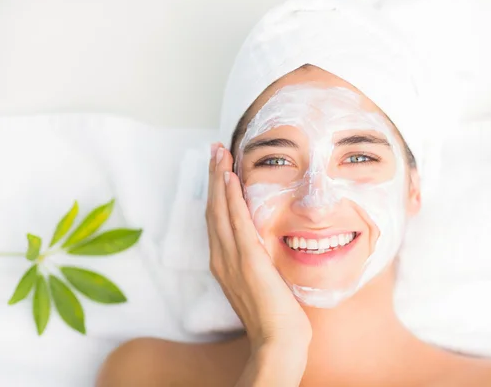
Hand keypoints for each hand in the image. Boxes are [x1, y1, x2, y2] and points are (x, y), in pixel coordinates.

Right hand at [206, 143, 311, 352]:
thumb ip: (258, 261)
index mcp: (224, 263)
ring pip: (220, 210)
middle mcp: (221, 257)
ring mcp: (232, 259)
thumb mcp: (262, 282)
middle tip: (213, 149)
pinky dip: (231, 198)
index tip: (219, 168)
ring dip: (219, 179)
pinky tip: (230, 178)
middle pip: (213, 209)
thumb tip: (265, 245)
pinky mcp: (248, 260)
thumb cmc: (275, 315)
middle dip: (212, 177)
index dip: (216, 192)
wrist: (278, 341)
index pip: (217, 219)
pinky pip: (237, 222)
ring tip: (218, 153)